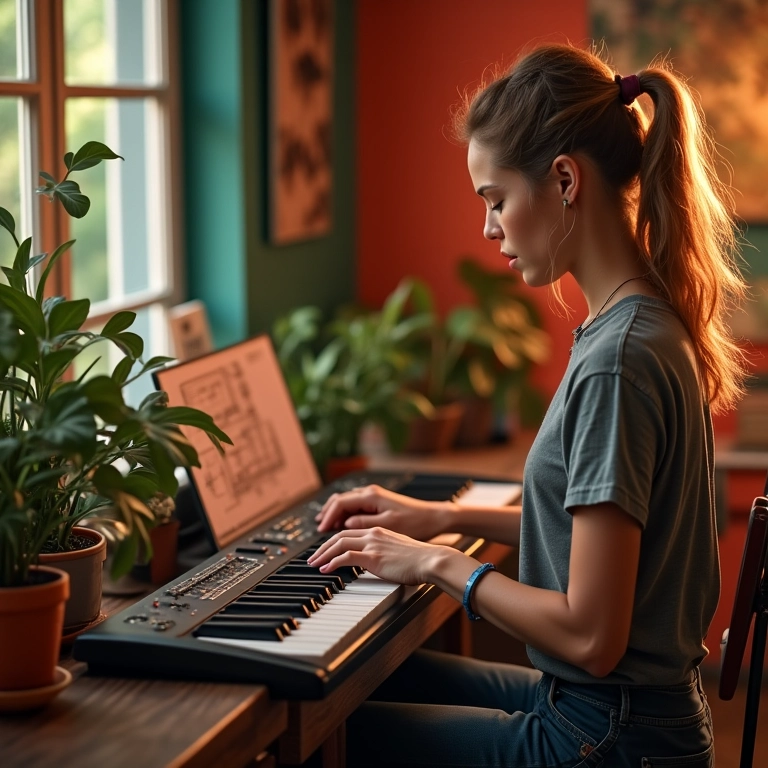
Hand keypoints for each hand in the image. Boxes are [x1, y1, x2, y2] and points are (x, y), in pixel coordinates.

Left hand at [307, 527, 450, 585]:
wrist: (431, 560)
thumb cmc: (420, 559)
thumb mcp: (399, 551)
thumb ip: (385, 552)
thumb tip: (378, 562)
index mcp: (379, 531)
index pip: (349, 532)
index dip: (334, 540)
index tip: (325, 549)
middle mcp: (374, 534)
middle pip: (340, 535)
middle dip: (323, 546)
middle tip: (312, 557)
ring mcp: (373, 544)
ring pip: (339, 544)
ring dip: (323, 554)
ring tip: (314, 563)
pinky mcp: (373, 557)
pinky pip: (345, 557)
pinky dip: (332, 562)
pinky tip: (325, 569)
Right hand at [315, 484, 449, 540]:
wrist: (434, 517)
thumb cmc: (415, 522)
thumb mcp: (388, 525)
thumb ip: (364, 523)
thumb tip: (345, 524)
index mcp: (371, 496)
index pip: (340, 503)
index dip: (327, 517)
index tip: (320, 530)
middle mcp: (370, 493)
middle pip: (340, 500)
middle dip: (327, 514)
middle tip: (318, 529)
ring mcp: (374, 496)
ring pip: (346, 501)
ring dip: (334, 513)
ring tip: (325, 527)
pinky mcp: (378, 503)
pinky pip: (354, 505)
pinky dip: (344, 513)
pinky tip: (343, 524)